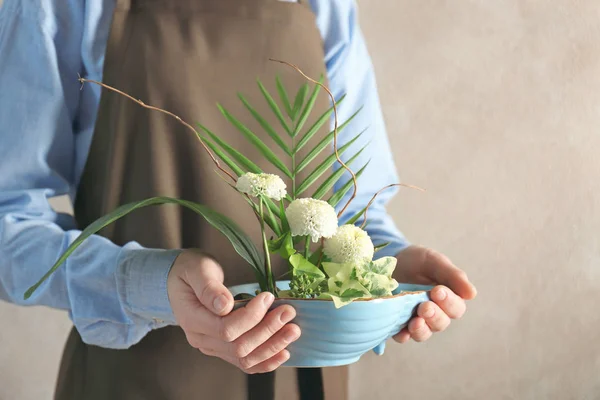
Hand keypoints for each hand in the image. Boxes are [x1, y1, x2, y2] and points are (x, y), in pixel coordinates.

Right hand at [167, 249, 299, 372]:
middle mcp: (201, 339)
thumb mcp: (197, 270)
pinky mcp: (223, 348)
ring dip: (272, 346)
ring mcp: (212, 346)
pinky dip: (266, 360)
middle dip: (268, 330)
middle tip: (289, 312)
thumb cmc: (190, 271)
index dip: (251, 316)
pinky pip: (245, 363)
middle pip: (239, 346)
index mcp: (192, 319)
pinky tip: (283, 353)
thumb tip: (224, 305)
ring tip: (293, 330)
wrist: (179, 281)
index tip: (267, 296)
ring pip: (245, 358)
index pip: (226, 329)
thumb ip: (209, 287)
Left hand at [392, 245, 476, 343]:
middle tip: (425, 306)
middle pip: (440, 323)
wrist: (390, 261)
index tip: (437, 291)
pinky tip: (402, 333)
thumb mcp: (434, 261)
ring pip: (424, 333)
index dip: (448, 302)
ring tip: (415, 322)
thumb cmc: (417, 261)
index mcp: (448, 299)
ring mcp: (416, 319)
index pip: (455, 308)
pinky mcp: (398, 323)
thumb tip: (472, 294)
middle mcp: (434, 313)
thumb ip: (452, 275)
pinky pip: (402, 335)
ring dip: (421, 330)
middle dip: (434, 316)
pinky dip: (403, 336)